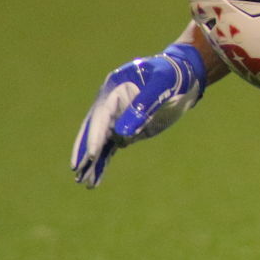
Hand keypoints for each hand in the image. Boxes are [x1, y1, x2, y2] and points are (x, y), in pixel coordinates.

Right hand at [70, 42, 206, 187]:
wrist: (182, 76)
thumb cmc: (170, 76)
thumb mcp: (160, 86)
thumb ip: (143, 107)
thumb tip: (122, 134)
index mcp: (115, 89)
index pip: (102, 115)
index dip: (96, 135)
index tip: (91, 154)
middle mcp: (111, 104)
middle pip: (94, 130)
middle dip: (86, 150)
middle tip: (77, 170)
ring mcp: (117, 117)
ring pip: (102, 142)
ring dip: (93, 161)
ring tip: (86, 183)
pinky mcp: (127, 128)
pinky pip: (112, 146)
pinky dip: (104, 160)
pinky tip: (96, 178)